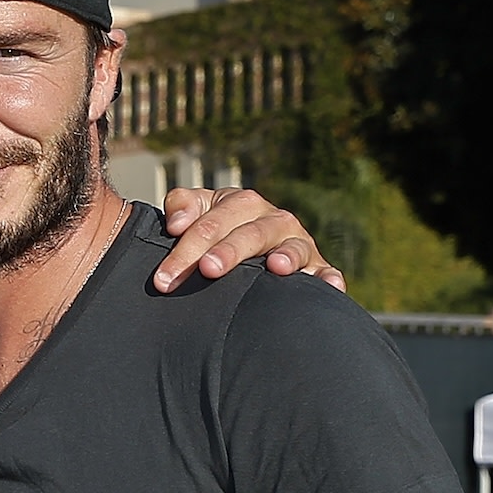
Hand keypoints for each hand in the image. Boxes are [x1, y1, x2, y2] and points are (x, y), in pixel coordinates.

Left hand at [156, 188, 345, 293]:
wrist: (244, 250)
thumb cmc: (214, 233)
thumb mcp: (197, 213)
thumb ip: (182, 206)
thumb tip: (177, 223)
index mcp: (241, 204)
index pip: (212, 223)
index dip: (186, 248)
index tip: (164, 277)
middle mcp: (273, 220)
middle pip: (250, 234)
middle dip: (228, 252)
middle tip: (207, 270)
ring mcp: (297, 243)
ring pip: (293, 247)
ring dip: (287, 255)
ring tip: (276, 267)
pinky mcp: (317, 267)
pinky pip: (326, 271)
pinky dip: (328, 278)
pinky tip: (328, 288)